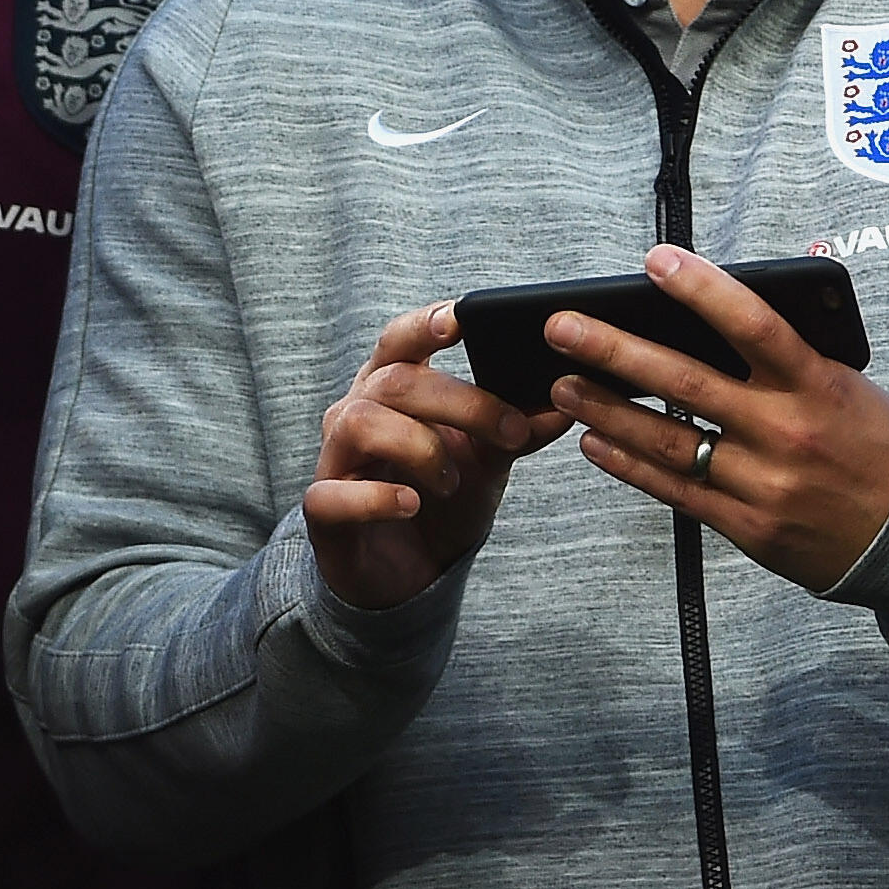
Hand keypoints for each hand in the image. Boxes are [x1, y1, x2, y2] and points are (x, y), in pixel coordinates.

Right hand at [306, 304, 565, 612]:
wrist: (411, 571)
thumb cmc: (442, 500)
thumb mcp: (488, 461)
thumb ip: (517, 431)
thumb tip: (565, 407)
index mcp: (390, 386)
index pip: (400, 339)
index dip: (425, 323)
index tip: (462, 317)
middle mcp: (355, 411)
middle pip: (396, 381)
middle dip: (461, 402)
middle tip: (510, 430)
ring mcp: (334, 458)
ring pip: (362, 423)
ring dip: (420, 446)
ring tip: (451, 481)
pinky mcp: (323, 509)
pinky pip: (333, 493)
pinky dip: (376, 497)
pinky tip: (410, 504)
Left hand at [549, 247, 888, 592]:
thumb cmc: (877, 441)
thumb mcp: (849, 381)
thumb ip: (799, 344)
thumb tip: (761, 289)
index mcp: (818, 384)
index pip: (753, 324)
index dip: (702, 290)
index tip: (655, 261)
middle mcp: (787, 431)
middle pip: (686, 383)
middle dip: (614, 351)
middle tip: (562, 328)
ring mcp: (764, 482)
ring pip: (667, 441)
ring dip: (605, 410)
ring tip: (560, 385)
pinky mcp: (749, 526)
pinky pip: (675, 490)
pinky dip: (629, 465)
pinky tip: (594, 442)